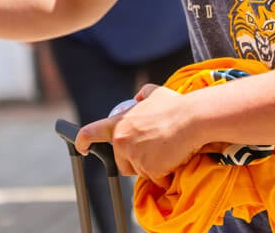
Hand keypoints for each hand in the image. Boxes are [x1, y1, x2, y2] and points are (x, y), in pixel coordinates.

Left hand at [74, 83, 195, 185]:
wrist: (192, 119)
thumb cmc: (176, 106)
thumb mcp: (155, 93)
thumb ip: (143, 95)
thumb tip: (139, 97)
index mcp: (119, 123)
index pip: (90, 132)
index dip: (82, 141)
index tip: (82, 148)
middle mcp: (121, 140)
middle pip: (122, 163)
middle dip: (137, 163)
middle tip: (155, 152)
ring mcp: (133, 155)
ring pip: (141, 173)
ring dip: (154, 168)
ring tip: (167, 152)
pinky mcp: (148, 169)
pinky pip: (156, 179)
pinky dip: (165, 176)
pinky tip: (174, 160)